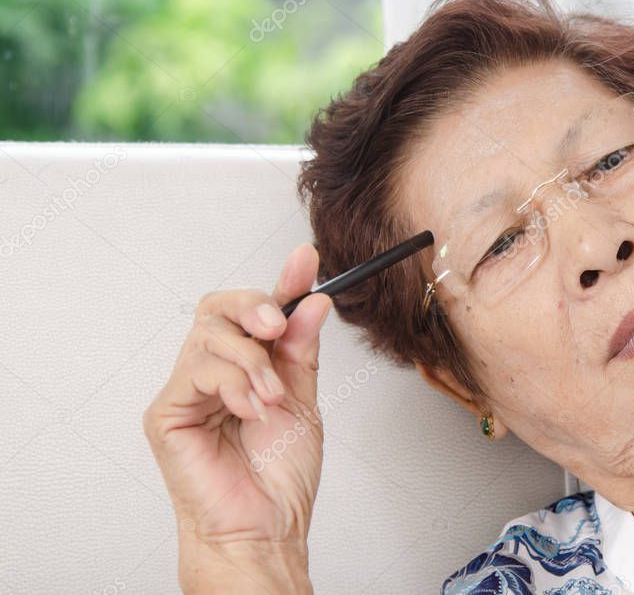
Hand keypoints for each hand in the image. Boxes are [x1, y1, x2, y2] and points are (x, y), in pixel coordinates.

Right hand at [143, 243, 331, 592]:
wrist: (265, 527)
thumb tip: (313, 300)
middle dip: (253, 306)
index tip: (306, 259)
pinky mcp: (167, 412)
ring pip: (209, 335)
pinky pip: (197, 370)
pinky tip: (251, 410)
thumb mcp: (303, 400)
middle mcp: (212, 374)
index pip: (255, 313)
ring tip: (272, 397)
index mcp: (246, 368)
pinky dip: (233, 384)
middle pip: (217, 308)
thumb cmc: (279, 476)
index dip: (281, 283)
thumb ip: (300, 350)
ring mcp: (187, 391)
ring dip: (251, 360)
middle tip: (278, 324)